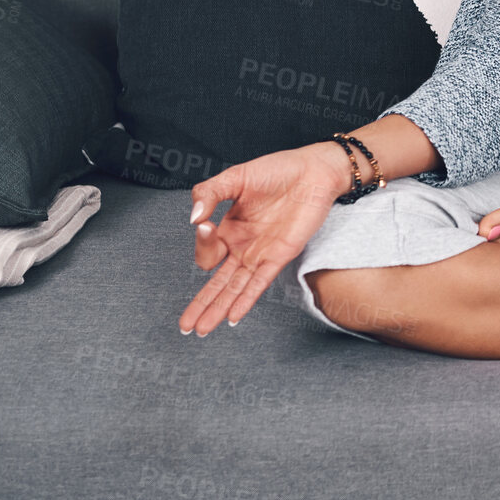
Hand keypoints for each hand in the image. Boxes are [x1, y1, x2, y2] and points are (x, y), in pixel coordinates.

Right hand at [178, 143, 354, 337]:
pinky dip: (246, 300)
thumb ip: (209, 192)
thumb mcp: (236, 176)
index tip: (204, 223)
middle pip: (217, 281)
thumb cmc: (279, 170)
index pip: (206, 249)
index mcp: (229, 228)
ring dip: (217, 309)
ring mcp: (261, 253)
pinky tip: (232, 317)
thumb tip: (193, 217)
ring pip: (234, 288)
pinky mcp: (280, 256)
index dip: (201, 242)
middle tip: (183, 325)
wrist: (315, 171)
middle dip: (200, 303)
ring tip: (200, 330)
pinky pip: (259, 283)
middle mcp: (243, 245)